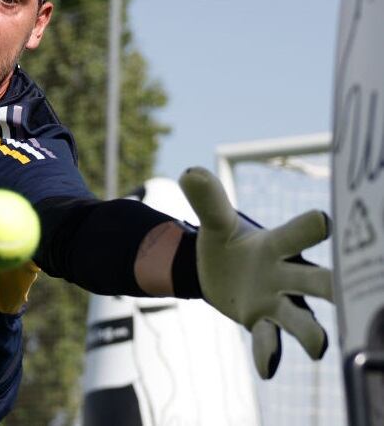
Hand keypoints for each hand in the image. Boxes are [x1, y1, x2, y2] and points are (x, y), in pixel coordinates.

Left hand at [179, 167, 332, 378]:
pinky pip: (268, 340)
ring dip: (311, 331)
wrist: (216, 268)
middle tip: (349, 289)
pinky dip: (268, 352)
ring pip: (302, 319)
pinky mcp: (262, 323)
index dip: (312, 228)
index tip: (325, 223)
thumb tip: (190, 173)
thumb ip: (208, 200)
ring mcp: (278, 302)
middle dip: (334, 285)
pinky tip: (266, 367)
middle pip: (318, 280)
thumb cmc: (227, 240)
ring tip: (318, 346)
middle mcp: (287, 274)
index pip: (300, 233)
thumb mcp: (215, 221)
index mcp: (278, 244)